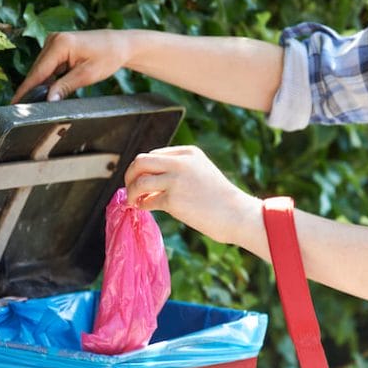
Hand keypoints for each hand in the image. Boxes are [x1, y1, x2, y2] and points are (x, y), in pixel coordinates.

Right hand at [11, 30, 131, 103]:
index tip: (15, 103)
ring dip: (40, 85)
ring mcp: (53, 41)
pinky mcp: (57, 46)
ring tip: (34, 104)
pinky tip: (47, 92)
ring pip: (41, 70)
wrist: (120, 44)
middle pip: (37, 71)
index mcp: (60, 44)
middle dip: (32, 90)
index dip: (26, 89)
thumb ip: (65, 87)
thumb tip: (48, 100)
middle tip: (24, 110)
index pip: (38, 72)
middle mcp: (53, 39)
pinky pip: (48, 67)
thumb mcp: (87, 75)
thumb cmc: (108, 56)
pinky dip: (48, 79)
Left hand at [124, 146, 260, 244]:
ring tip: (133, 200)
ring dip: (131, 192)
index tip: (140, 179)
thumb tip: (147, 177)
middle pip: (140, 162)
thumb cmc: (219, 197)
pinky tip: (143, 208)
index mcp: (188, 153)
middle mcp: (180, 163)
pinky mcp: (173, 199)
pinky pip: (147, 200)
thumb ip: (178, 168)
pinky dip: (141, 204)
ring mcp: (176, 180)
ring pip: (139, 181)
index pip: (153, 154)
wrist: (237, 214)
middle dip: (130, 175)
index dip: (142, 168)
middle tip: (130, 187)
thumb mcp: (201, 171)